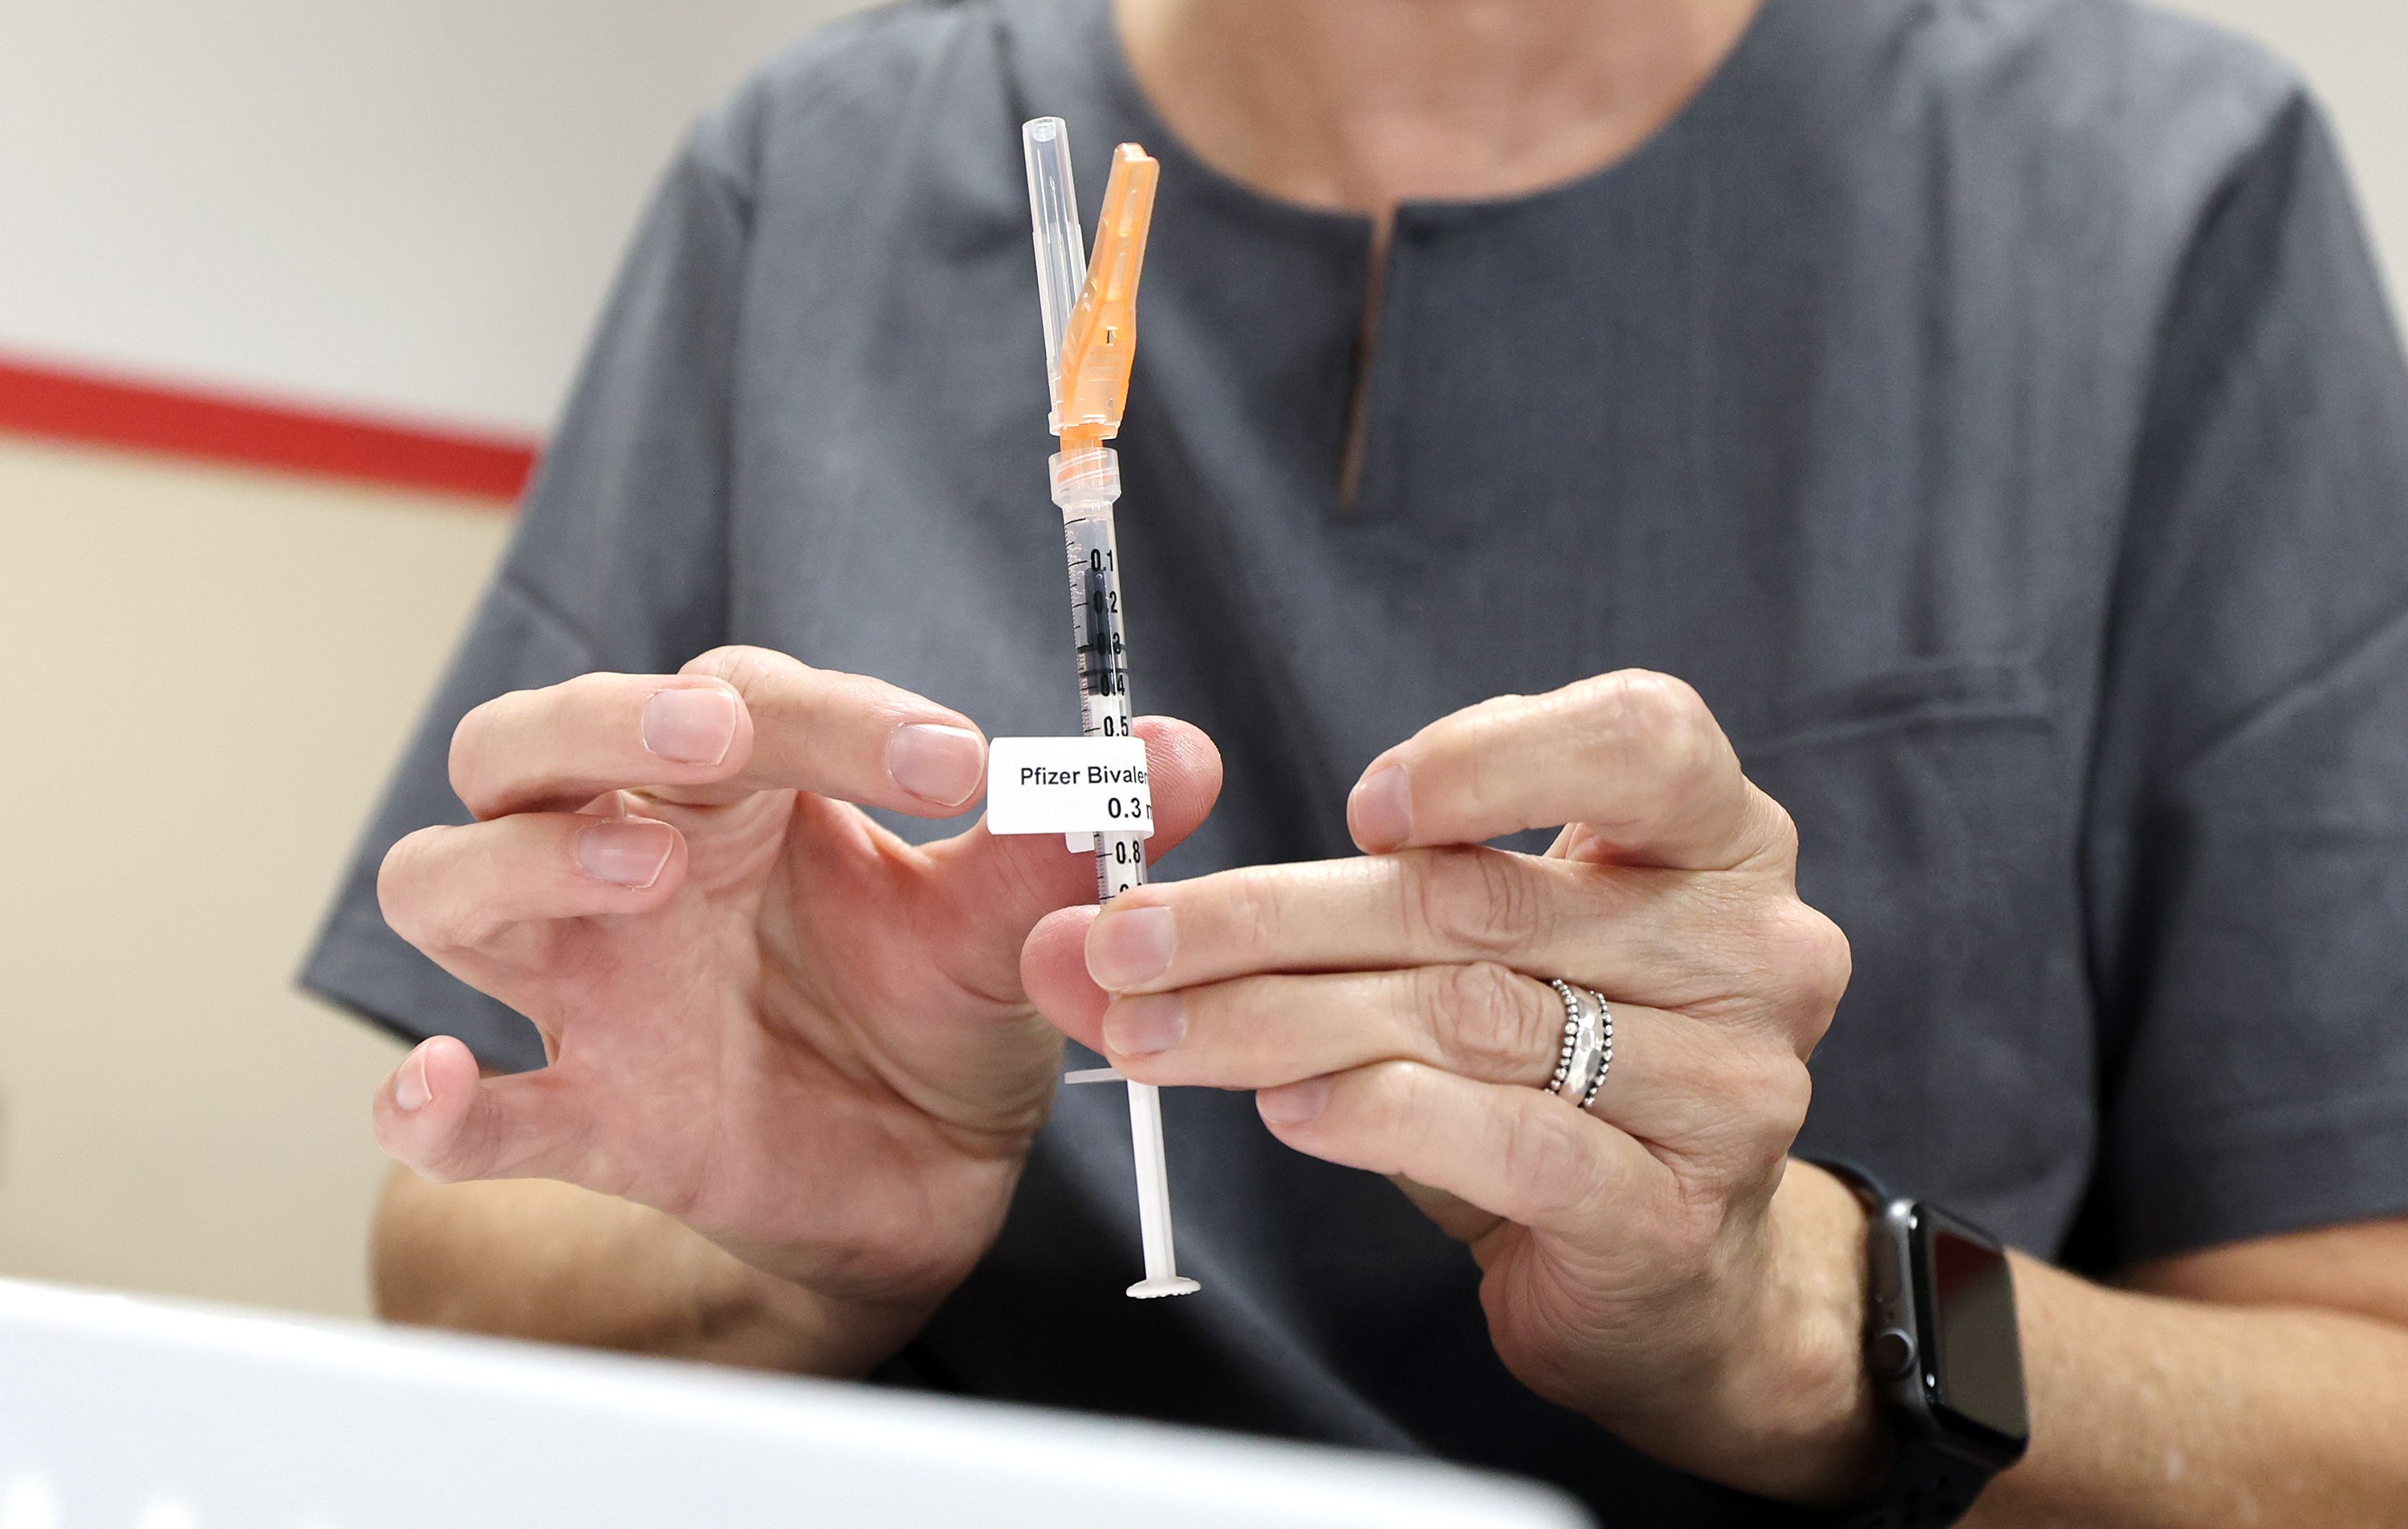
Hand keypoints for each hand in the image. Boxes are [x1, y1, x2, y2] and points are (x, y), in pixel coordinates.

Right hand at [372, 645, 1220, 1371]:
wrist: (918, 1176)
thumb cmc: (938, 1009)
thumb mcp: (1007, 924)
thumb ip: (1068, 840)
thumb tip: (1179, 753)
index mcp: (744, 789)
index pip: (745, 701)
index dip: (839, 721)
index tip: (962, 764)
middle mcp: (637, 857)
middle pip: (534, 743)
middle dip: (610, 726)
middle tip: (717, 748)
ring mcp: (587, 985)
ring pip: (452, 881)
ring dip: (525, 863)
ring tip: (644, 873)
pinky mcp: (581, 1115)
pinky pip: (456, 1112)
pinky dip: (427, 1104)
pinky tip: (442, 1088)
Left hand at [1024, 671, 1878, 1499]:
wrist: (1668, 1265)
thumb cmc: (1553, 1069)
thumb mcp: (1461, 955)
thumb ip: (1303, 914)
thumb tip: (1072, 928)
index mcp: (1716, 837)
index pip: (1640, 738)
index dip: (1495, 754)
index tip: (1360, 807)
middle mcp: (1749, 948)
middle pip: (1486, 902)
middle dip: (1275, 919)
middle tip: (1131, 943)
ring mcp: (1730, 1087)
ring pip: (1473, 1020)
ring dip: (1283, 1020)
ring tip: (1158, 1033)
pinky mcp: (1673, 1212)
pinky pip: (1511, 1142)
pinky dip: (1381, 1116)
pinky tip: (1289, 1107)